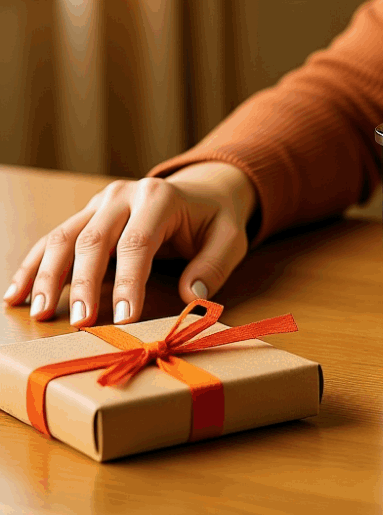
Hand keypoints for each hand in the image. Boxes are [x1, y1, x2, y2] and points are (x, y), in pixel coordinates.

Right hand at [3, 162, 257, 325]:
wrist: (204, 191)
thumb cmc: (215, 220)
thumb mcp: (230, 238)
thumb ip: (213, 266)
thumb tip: (192, 298)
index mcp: (160, 197)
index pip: (138, 242)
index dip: (128, 281)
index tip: (123, 317)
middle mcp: (124, 195)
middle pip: (94, 239)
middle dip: (84, 283)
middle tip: (81, 322)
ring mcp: (101, 202)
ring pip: (64, 237)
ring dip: (48, 275)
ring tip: (40, 311)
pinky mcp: (88, 214)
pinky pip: (53, 239)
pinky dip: (34, 266)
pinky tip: (17, 294)